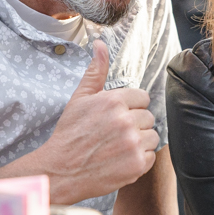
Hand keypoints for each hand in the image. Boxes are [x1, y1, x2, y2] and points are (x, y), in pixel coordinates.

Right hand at [37, 40, 157, 202]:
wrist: (60, 170)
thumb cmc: (69, 134)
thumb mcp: (79, 98)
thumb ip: (95, 71)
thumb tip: (100, 44)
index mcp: (114, 101)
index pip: (142, 98)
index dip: (130, 107)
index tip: (116, 117)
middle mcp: (126, 121)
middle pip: (148, 117)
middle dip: (135, 124)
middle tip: (114, 134)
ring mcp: (132, 144)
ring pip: (152, 137)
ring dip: (139, 142)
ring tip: (117, 147)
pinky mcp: (136, 165)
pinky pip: (150, 157)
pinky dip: (138, 160)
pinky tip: (120, 160)